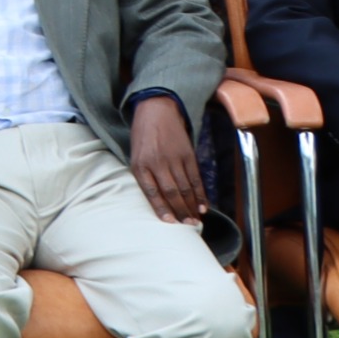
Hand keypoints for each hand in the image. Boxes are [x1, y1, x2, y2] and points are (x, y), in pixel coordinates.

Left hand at [130, 95, 207, 227]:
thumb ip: (144, 176)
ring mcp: (174, 158)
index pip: (151, 192)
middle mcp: (157, 163)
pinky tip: (203, 205)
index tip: (169, 223)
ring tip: (195, 221)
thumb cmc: (143, 137)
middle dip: (180, 211)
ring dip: (192, 206)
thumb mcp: (135, 156)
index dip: (161, 209)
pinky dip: (200, 193)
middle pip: (171, 192)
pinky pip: (195, 178)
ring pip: (185, 187)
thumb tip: (157, 201)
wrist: (157, 110)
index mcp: (140, 165)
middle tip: (188, 227)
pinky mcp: (188, 154)